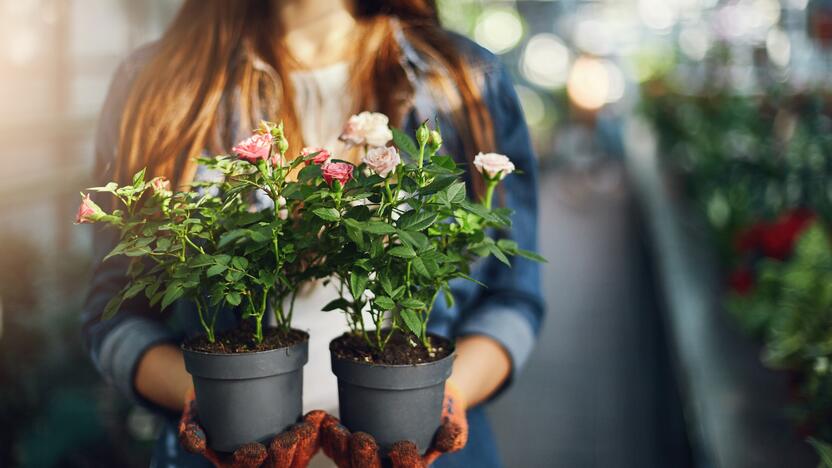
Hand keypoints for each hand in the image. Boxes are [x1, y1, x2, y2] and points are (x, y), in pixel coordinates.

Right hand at [178, 389, 325, 467]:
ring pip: (296, 461)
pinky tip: (318, 418)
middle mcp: (258, 465)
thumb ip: (192, 433)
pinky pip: (309, 444)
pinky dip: (315, 433)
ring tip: (305, 428)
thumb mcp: (192, 421)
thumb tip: (195, 440)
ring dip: (304, 446)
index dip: (250, 463)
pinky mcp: (293, 441)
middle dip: (284, 456)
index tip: (255, 450)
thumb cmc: (205, 412)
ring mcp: (277, 455)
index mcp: (233, 466)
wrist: (220, 400)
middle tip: (288, 437)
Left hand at [319, 381, 467, 467]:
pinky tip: (325, 422)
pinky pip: (336, 448)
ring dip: (341, 449)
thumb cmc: (445, 414)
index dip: (405, 465)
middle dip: (364, 461)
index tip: (404, 447)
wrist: (432, 400)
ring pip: (349, 465)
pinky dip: (330, 436)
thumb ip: (454, 433)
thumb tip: (447, 441)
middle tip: (363, 439)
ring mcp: (368, 460)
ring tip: (338, 431)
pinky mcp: (352, 446)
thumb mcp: (455, 421)